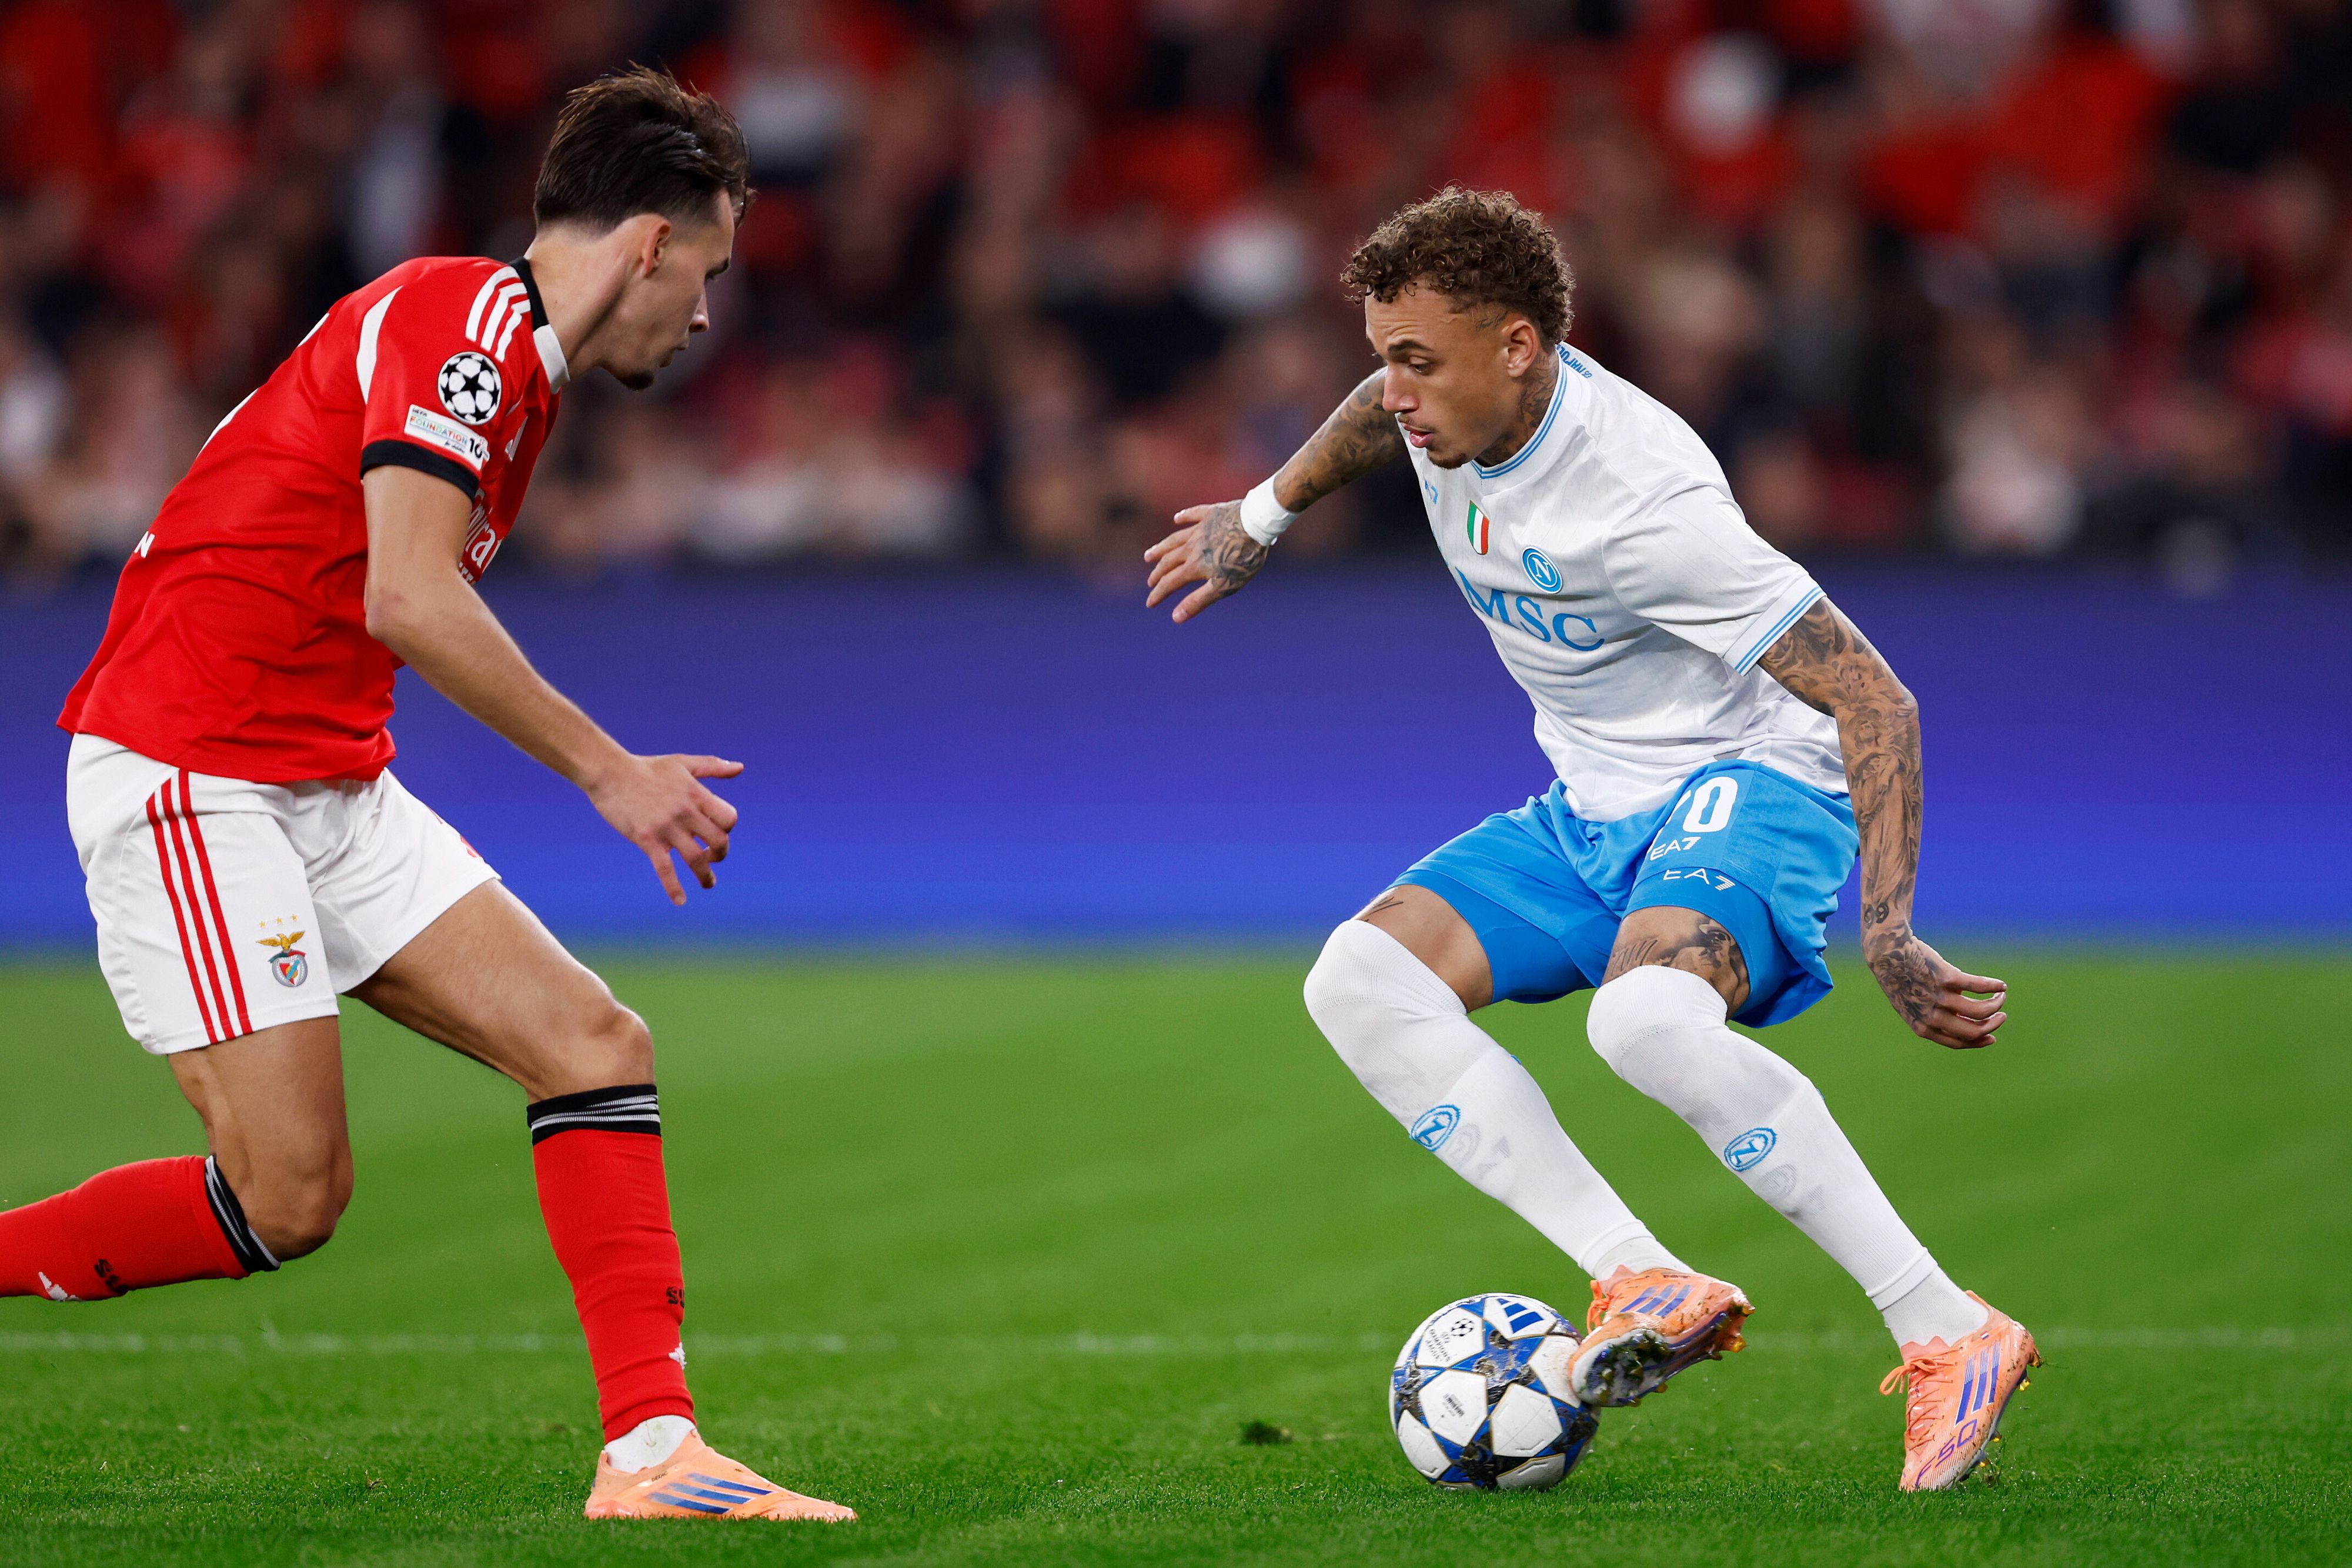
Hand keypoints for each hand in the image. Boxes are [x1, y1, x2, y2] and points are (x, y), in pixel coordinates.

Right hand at [582, 753, 742, 905]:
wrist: (611, 773)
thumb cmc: (648, 767)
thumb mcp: (683, 762)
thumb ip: (713, 766)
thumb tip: (740, 767)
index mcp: (697, 794)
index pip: (729, 818)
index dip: (728, 828)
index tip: (718, 831)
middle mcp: (685, 813)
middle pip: (718, 841)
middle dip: (721, 854)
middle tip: (714, 858)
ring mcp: (667, 828)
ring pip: (695, 859)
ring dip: (706, 876)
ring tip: (708, 883)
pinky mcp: (647, 840)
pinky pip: (665, 869)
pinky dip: (674, 888)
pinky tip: (680, 901)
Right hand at [1144, 500, 1269, 622]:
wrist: (1256, 524)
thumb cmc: (1243, 559)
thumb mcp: (1223, 586)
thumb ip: (1198, 600)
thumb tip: (1176, 617)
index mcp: (1195, 566)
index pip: (1170, 583)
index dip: (1159, 594)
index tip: (1150, 603)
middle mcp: (1192, 547)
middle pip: (1169, 561)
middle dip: (1158, 574)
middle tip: (1150, 582)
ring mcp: (1200, 529)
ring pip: (1174, 540)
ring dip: (1161, 548)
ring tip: (1149, 555)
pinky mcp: (1211, 514)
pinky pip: (1193, 514)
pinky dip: (1183, 517)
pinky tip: (1177, 519)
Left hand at [1864, 927, 2005, 1048]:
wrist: (1887, 953)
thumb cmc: (1902, 980)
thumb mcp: (1914, 1007)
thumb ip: (1934, 1017)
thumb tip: (1965, 1020)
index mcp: (1923, 1028)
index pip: (1958, 1042)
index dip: (1979, 1041)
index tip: (1992, 1036)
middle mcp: (1931, 1016)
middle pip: (1973, 1030)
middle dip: (1993, 1024)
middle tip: (2002, 1015)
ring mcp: (1939, 998)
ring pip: (1980, 1010)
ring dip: (1996, 1004)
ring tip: (2001, 997)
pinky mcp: (1947, 978)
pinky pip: (1978, 986)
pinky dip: (1994, 986)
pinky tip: (2001, 985)